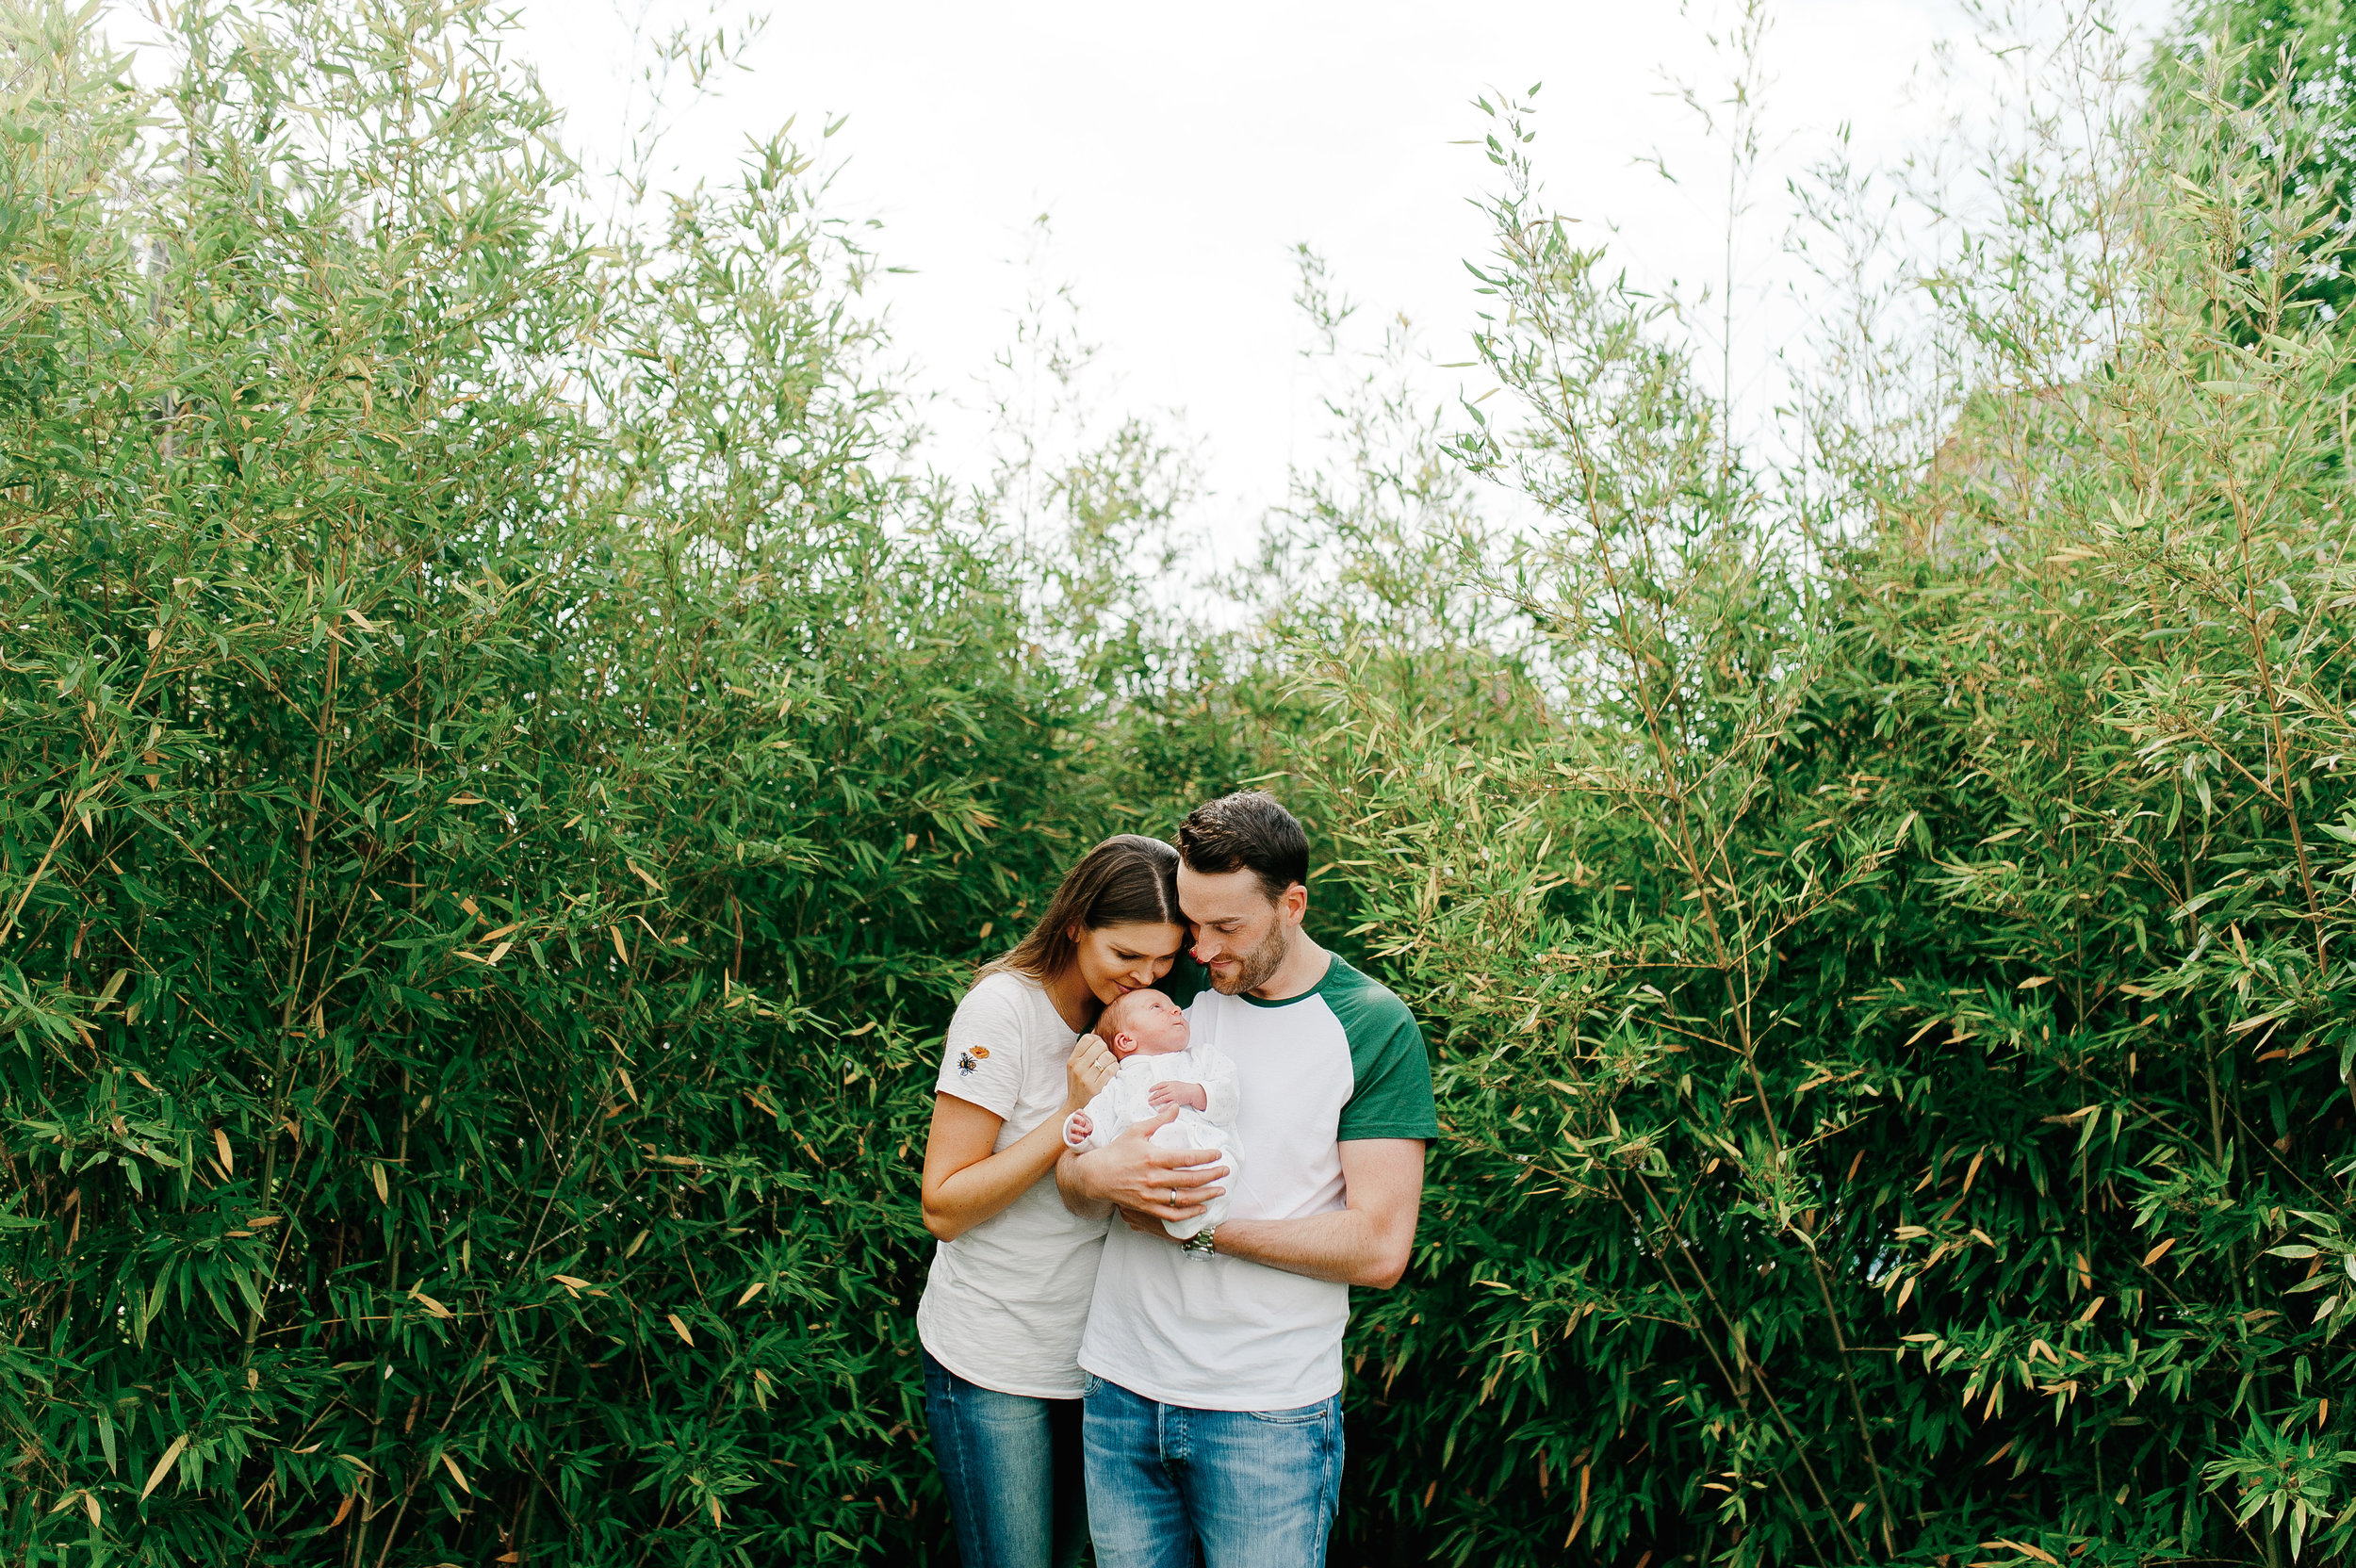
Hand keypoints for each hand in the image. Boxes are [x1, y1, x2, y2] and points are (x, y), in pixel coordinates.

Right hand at [1064, 1032, 1116, 1111]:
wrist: (1076, 1108)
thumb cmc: (1079, 1085)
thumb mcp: (1075, 1067)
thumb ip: (1084, 1052)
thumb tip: (1096, 1031)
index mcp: (1072, 1060)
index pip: (1088, 1038)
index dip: (1097, 1040)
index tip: (1099, 1049)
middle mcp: (1077, 1067)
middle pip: (1100, 1045)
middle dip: (1106, 1051)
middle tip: (1105, 1060)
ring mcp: (1086, 1078)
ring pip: (1108, 1056)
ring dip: (1112, 1061)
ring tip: (1109, 1067)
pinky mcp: (1096, 1087)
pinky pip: (1112, 1069)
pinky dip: (1115, 1069)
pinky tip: (1112, 1074)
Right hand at [1064, 1111, 1092, 1147]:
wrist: (1092, 1145)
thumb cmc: (1093, 1135)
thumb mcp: (1094, 1129)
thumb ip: (1091, 1126)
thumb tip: (1089, 1127)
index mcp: (1082, 1120)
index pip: (1078, 1113)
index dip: (1079, 1112)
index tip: (1083, 1113)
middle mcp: (1078, 1124)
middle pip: (1074, 1118)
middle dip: (1079, 1118)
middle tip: (1084, 1121)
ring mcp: (1075, 1132)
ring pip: (1073, 1127)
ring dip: (1079, 1128)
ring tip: (1085, 1131)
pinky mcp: (1073, 1139)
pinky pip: (1072, 1137)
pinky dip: (1077, 1137)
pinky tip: (1082, 1138)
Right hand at [1066, 1108, 1226, 1225]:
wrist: (1095, 1176)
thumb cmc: (1116, 1151)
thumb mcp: (1136, 1130)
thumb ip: (1158, 1119)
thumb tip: (1175, 1106)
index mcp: (1153, 1157)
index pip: (1186, 1158)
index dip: (1206, 1157)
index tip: (1218, 1155)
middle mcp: (1153, 1178)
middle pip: (1190, 1179)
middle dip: (1212, 1176)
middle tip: (1226, 1172)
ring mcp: (1150, 1195)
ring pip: (1184, 1199)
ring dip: (1205, 1195)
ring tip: (1220, 1190)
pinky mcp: (1146, 1207)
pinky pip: (1172, 1214)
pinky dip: (1189, 1213)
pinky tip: (1202, 1208)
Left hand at [1146, 1080, 1206, 1112]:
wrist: (1194, 1092)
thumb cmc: (1186, 1089)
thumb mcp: (1176, 1084)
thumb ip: (1169, 1086)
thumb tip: (1160, 1089)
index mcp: (1171, 1083)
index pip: (1160, 1084)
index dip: (1154, 1087)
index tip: (1149, 1090)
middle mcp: (1171, 1088)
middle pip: (1159, 1092)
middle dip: (1153, 1096)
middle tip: (1148, 1099)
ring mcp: (1174, 1094)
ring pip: (1162, 1098)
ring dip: (1155, 1101)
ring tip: (1150, 1104)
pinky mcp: (1177, 1101)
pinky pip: (1168, 1105)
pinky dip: (1163, 1108)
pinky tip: (1159, 1110)